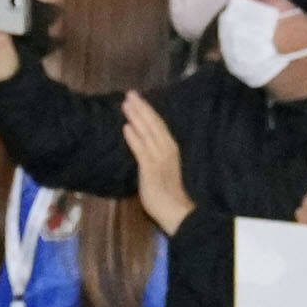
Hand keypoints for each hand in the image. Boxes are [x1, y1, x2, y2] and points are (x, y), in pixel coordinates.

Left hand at [121, 91, 189, 236]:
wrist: (180, 213)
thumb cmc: (171, 196)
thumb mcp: (163, 171)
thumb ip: (154, 158)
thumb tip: (143, 148)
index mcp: (171, 149)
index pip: (159, 126)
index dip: (149, 112)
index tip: (139, 100)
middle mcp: (167, 150)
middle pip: (153, 124)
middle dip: (141, 108)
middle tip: (130, 93)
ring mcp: (159, 158)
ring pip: (147, 132)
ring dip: (136, 117)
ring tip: (126, 104)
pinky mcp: (151, 169)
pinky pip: (141, 150)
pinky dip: (134, 138)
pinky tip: (126, 127)